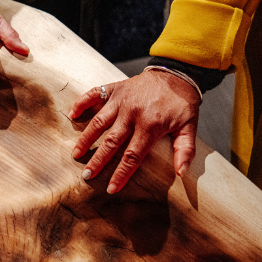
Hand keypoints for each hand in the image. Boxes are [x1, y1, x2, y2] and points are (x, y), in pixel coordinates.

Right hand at [69, 70, 199, 193]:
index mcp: (150, 125)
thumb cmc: (182, 102)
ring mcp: (121, 100)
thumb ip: (185, 150)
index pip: (132, 156)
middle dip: (97, 161)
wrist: (177, 73)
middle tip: (86, 175)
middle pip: (111, 142)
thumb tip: (181, 173)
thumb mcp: (189, 126)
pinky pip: (93, 95)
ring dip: (85, 139)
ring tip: (75, 154)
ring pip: (98, 122)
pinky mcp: (114, 88)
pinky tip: (72, 115)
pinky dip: (81, 103)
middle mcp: (132, 113)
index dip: (121, 174)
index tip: (111, 188)